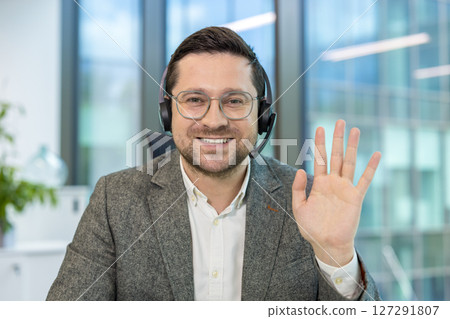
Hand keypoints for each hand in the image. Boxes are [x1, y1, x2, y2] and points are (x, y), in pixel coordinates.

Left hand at [292, 119, 380, 266]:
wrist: (327, 244)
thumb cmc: (312, 229)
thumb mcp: (299, 208)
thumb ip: (298, 189)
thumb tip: (300, 169)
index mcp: (319, 184)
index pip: (319, 159)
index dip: (319, 144)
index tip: (319, 128)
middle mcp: (333, 183)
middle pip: (336, 155)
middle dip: (337, 139)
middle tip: (339, 121)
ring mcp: (345, 188)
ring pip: (350, 162)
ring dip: (353, 146)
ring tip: (355, 130)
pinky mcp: (356, 197)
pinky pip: (365, 180)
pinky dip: (371, 167)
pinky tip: (376, 154)